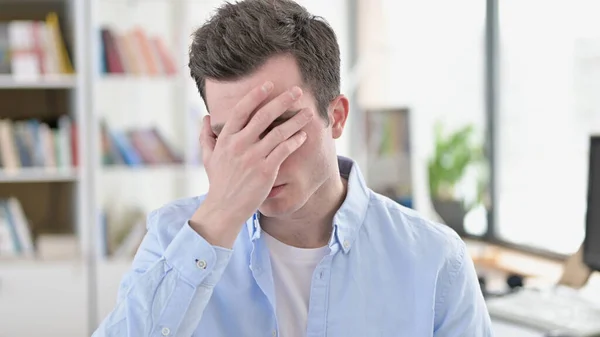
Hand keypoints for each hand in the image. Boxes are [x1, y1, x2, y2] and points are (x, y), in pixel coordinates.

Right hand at [190, 82, 313, 247]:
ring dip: (296, 120)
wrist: (225, 208)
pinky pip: (284, 150)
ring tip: (309, 113)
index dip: (255, 95)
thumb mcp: (208, 158)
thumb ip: (206, 136)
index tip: (269, 85)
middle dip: (282, 101)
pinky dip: (295, 141)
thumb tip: (205, 118)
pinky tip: (303, 136)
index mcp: (226, 139)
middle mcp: (239, 145)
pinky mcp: (266, 171)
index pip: (241, 110)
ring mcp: (253, 157)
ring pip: (278, 132)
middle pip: (264, 116)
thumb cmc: (219, 182)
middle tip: (297, 91)